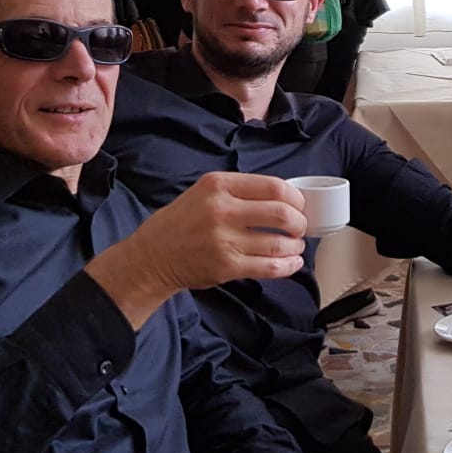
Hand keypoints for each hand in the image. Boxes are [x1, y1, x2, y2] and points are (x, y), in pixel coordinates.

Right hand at [88, 170, 307, 326]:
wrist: (151, 257)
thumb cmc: (181, 224)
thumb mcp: (204, 193)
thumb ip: (239, 192)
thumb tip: (283, 198)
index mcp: (218, 185)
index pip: (273, 186)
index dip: (295, 198)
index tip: (299, 206)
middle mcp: (221, 210)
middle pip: (282, 213)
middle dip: (300, 222)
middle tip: (300, 228)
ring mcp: (224, 240)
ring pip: (279, 243)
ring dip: (296, 246)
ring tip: (296, 246)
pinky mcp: (226, 266)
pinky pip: (269, 267)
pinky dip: (288, 266)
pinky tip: (292, 262)